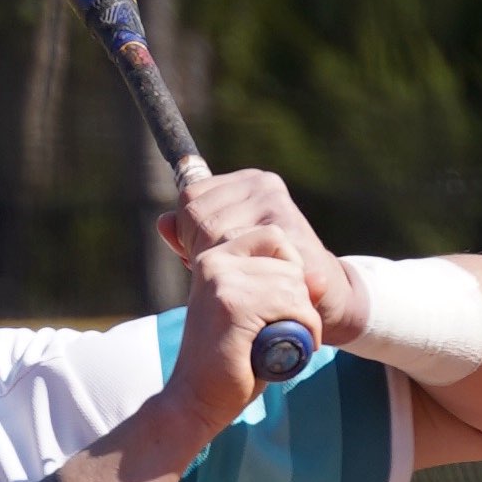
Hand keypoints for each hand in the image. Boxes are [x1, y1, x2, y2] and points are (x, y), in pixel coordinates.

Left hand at [159, 169, 365, 343]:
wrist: (320, 299)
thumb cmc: (267, 274)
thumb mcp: (225, 253)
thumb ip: (193, 236)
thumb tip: (162, 222)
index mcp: (248, 183)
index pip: (190, 198)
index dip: (188, 235)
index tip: (207, 258)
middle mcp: (263, 186)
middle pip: (197, 217)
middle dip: (200, 253)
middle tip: (227, 276)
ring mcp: (276, 206)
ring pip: (213, 236)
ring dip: (219, 267)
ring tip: (243, 282)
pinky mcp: (286, 232)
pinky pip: (235, 255)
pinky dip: (237, 278)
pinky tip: (252, 290)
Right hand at [161, 227, 325, 435]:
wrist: (193, 402)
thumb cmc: (226, 364)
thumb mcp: (257, 318)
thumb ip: (284, 294)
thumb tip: (322, 279)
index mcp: (214, 259)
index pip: (273, 238)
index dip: (291, 269)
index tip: (283, 305)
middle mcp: (214, 263)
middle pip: (289, 265)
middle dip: (299, 302)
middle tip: (285, 332)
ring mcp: (222, 283)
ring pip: (294, 286)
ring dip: (303, 319)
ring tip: (284, 344)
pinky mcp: (232, 308)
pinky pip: (292, 307)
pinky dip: (303, 330)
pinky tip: (286, 351)